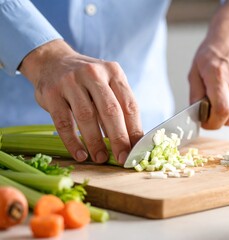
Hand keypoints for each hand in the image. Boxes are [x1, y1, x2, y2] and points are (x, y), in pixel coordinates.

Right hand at [20, 40, 142, 163]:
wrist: (53, 62)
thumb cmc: (87, 81)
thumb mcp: (107, 84)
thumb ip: (118, 107)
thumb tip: (131, 141)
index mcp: (114, 72)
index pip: (129, 105)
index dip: (134, 130)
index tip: (136, 150)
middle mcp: (93, 73)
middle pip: (110, 110)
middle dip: (119, 138)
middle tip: (122, 158)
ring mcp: (71, 81)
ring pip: (87, 116)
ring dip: (95, 141)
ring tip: (100, 158)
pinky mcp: (51, 93)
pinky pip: (63, 122)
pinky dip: (73, 141)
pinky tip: (80, 154)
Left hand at [188, 0, 228, 128]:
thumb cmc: (213, 51)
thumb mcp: (195, 70)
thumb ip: (195, 94)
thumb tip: (197, 114)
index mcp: (218, 75)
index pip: (222, 110)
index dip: (212, 123)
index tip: (206, 122)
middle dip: (219, 120)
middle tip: (212, 111)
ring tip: (223, 95)